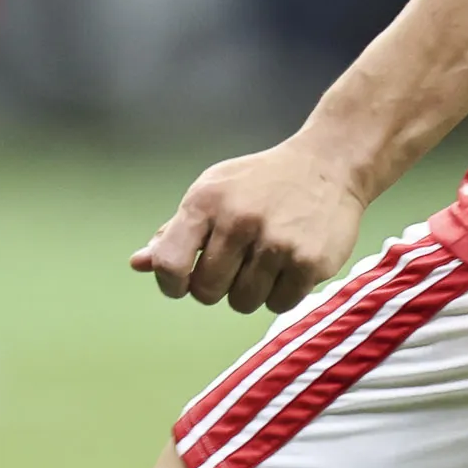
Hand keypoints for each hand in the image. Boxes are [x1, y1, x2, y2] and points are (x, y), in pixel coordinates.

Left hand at [133, 139, 368, 312]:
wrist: (329, 163)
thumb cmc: (260, 182)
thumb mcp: (213, 192)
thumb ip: (175, 232)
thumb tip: (138, 264)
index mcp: (206, 201)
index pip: (169, 264)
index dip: (171, 283)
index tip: (183, 281)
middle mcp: (239, 220)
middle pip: (206, 292)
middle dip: (216, 286)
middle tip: (235, 265)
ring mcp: (276, 242)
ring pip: (243, 303)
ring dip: (250, 291)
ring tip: (264, 262)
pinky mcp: (309, 261)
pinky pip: (279, 304)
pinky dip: (281, 294)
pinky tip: (289, 266)